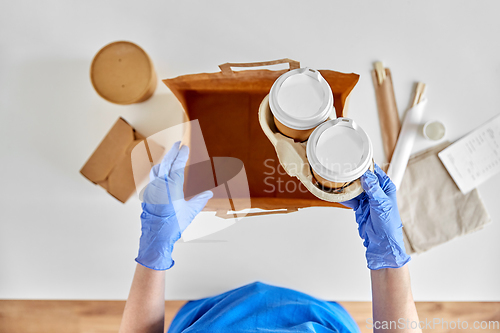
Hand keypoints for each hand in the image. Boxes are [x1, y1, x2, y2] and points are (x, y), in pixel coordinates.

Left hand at [135, 141, 212, 269]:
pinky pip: (153, 177)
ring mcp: (153, 189)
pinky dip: (159, 170)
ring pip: (157, 169)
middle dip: (172, 152)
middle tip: (178, 143)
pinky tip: (161, 171)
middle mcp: (160, 185)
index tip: (185, 147)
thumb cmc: (173, 225)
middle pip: (166, 163)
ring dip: (164, 160)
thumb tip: (209, 194)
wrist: (156, 237)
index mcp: (171, 186)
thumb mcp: (190, 212)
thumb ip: (200, 200)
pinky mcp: (149, 195)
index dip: (182, 155)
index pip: (177, 165)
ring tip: (170, 154)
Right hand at [342, 163, 410, 269]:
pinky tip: (337, 193)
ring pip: (355, 188)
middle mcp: (377, 192)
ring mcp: (368, 200)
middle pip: (362, 179)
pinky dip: (344, 196)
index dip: (364, 167)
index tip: (353, 162)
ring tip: (337, 181)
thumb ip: (373, 189)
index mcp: (386, 187)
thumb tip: (366, 176)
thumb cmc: (389, 226)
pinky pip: (350, 198)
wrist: (382, 244)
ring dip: (347, 186)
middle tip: (341, 171)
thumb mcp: (381, 204)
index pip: (374, 172)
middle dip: (352, 176)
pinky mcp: (360, 207)